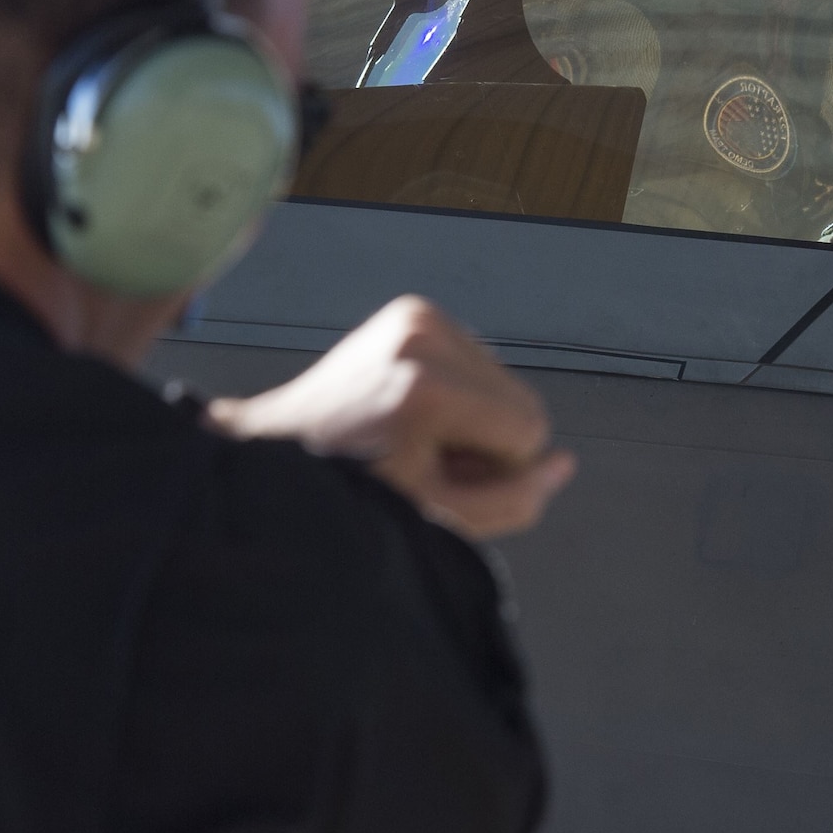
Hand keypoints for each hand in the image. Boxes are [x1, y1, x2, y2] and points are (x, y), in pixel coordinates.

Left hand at [206, 296, 575, 538]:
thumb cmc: (344, 496)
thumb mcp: (434, 520)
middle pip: (521, 402)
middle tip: (424, 465)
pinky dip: (456, 396)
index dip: (497, 472)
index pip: (529, 430)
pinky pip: (476, 365)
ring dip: (472, 421)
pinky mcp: (411, 312)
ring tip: (411, 442)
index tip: (440, 482)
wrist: (270, 453)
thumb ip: (512, 501)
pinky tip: (409, 416)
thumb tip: (562, 464)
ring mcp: (415, 316)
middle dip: (487, 444)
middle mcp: (421, 335)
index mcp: (424, 385)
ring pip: (502, 384)